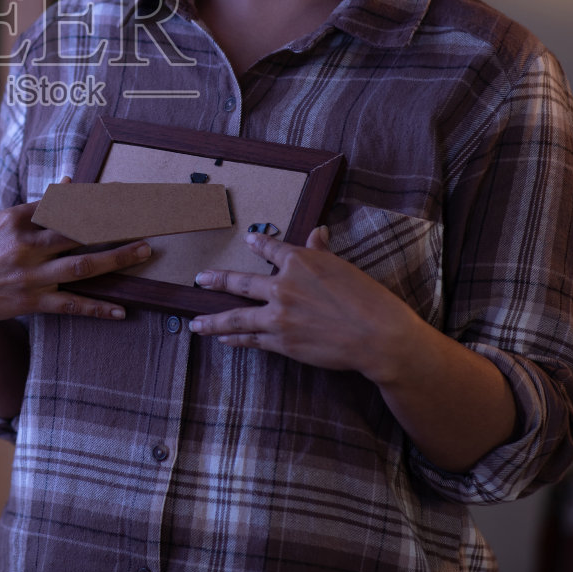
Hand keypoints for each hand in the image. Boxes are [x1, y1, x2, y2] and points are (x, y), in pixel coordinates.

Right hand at [0, 187, 152, 333]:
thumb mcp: (4, 220)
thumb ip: (39, 206)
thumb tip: (70, 183)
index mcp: (17, 219)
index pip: (64, 204)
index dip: (96, 198)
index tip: (123, 192)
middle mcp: (25, 246)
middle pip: (78, 231)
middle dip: (113, 223)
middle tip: (145, 217)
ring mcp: (29, 276)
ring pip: (80, 267)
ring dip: (115, 259)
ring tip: (143, 251)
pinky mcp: (31, 302)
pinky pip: (70, 305)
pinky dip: (96, 308)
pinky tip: (121, 310)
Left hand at [186, 225, 420, 382]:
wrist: (377, 335)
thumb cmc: (367, 299)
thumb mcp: (343, 267)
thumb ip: (322, 250)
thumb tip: (317, 230)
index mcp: (300, 261)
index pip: (271, 247)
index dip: (258, 243)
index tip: (247, 240)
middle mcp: (283, 285)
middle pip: (240, 281)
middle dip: (216, 280)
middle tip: (199, 278)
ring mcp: (279, 315)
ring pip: (236, 316)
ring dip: (213, 320)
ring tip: (195, 323)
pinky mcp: (282, 341)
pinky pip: (251, 339)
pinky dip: (235, 339)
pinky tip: (223, 339)